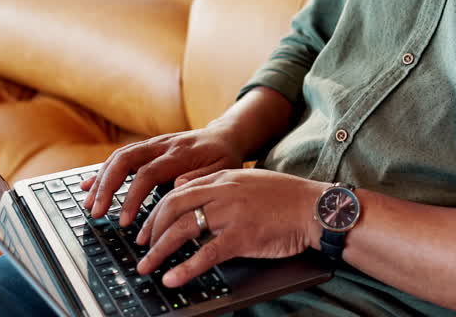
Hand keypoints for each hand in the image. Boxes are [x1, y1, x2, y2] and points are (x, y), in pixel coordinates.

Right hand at [80, 126, 244, 225]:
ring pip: (119, 156)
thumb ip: (201, 178)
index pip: (148, 174)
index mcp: (180, 154)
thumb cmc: (225, 158)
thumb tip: (176, 186)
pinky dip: (103, 171)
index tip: (124, 220)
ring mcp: (153, 144)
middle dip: (106, 186)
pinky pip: (121, 156)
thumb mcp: (224, 170)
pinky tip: (88, 185)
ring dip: (101, 180)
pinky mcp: (148, 147)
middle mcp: (163, 145)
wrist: (226, 136)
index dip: (133, 197)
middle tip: (96, 212)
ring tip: (89, 203)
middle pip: (125, 160)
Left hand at [135, 169, 325, 288]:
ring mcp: (231, 214)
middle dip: (151, 229)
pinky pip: (205, 254)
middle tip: (141, 246)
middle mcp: (223, 192)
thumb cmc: (286, 197)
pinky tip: (172, 278)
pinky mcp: (242, 237)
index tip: (147, 227)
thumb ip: (217, 183)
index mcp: (223, 177)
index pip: (178, 190)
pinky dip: (185, 268)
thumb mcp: (248, 180)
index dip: (157, 211)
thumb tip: (183, 187)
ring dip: (159, 250)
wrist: (314, 207)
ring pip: (183, 229)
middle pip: (172, 207)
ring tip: (146, 266)